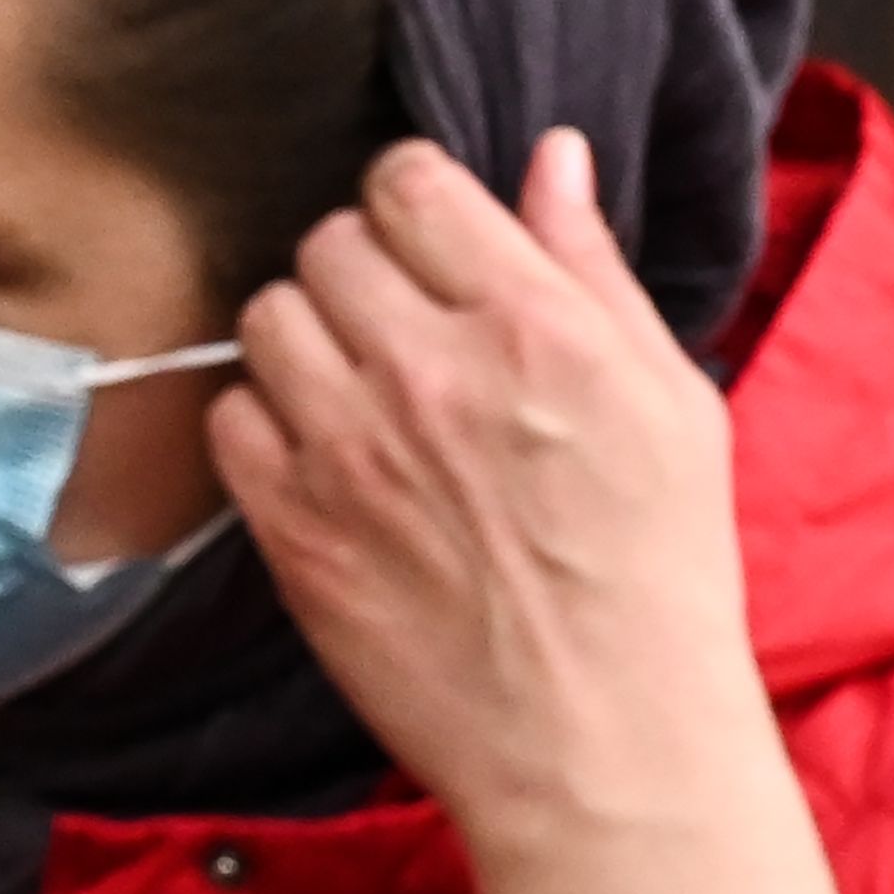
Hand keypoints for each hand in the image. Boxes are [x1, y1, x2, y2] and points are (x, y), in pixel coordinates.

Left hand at [208, 131, 769, 868]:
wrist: (598, 736)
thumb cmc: (654, 569)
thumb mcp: (665, 398)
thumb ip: (589, 268)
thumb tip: (550, 157)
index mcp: (533, 324)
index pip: (408, 182)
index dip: (409, 202)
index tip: (423, 244)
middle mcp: (430, 372)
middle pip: (325, 244)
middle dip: (356, 271)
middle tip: (393, 330)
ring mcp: (348, 450)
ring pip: (265, 319)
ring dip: (301, 341)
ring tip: (351, 392)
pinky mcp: (292, 527)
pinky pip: (228, 420)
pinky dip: (260, 426)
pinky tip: (316, 459)